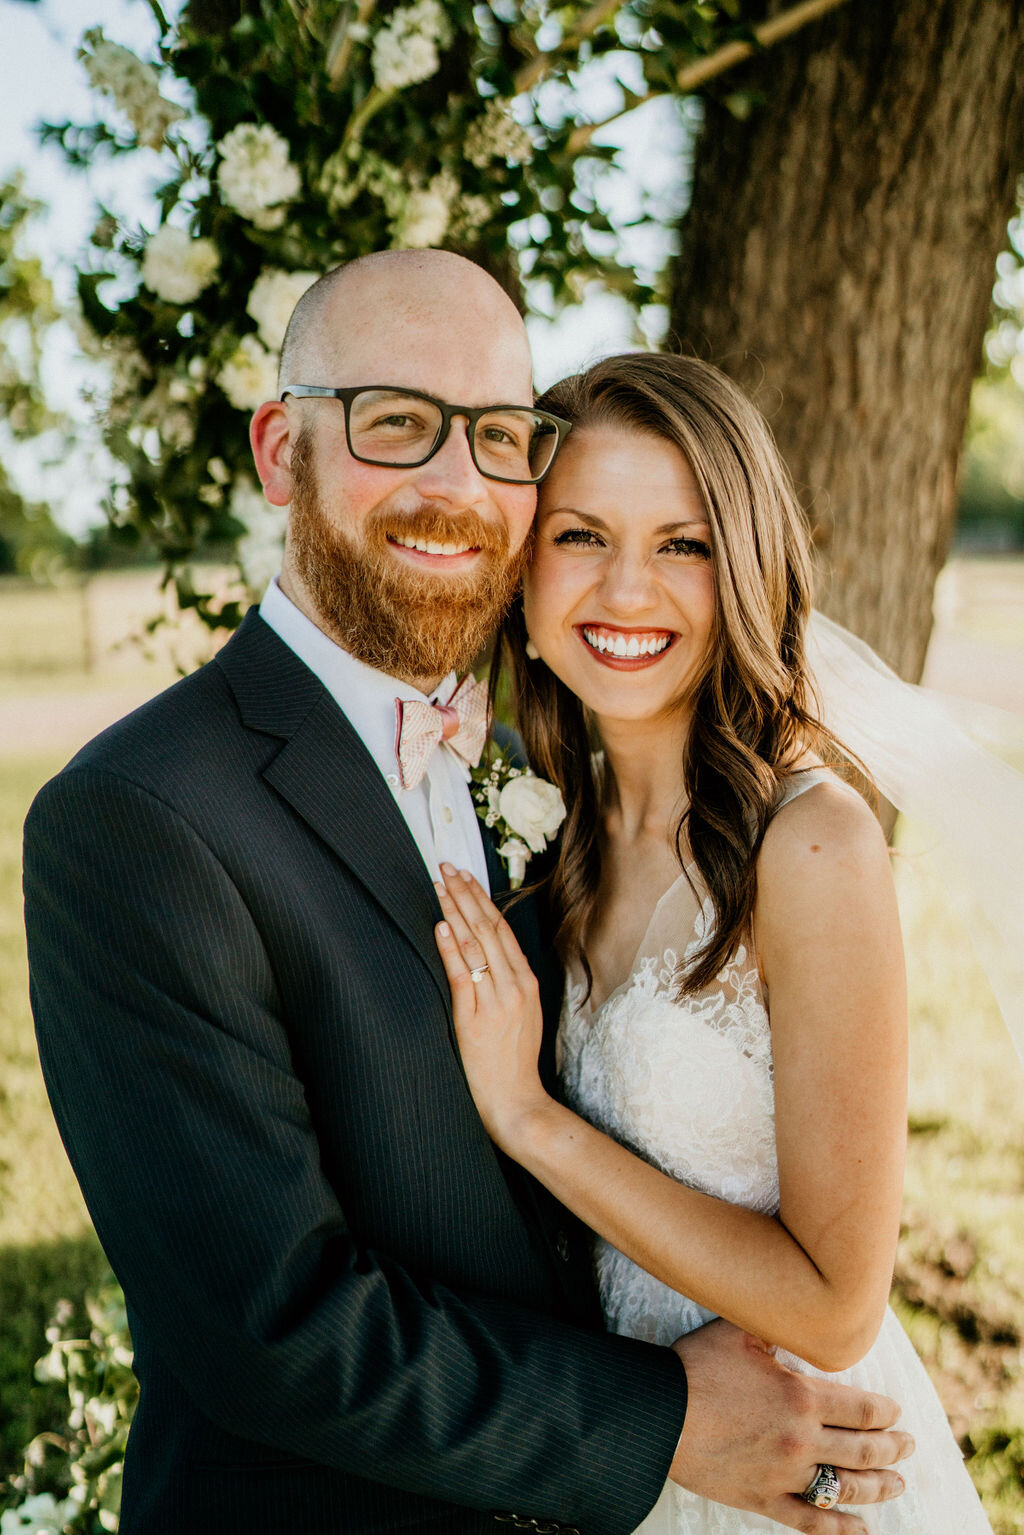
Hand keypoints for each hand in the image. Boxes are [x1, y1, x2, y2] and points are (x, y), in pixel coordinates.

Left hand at [433, 865, 551, 1149]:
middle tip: (447, 867)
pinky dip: (452, 949)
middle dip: (466, 894)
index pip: (502, 929)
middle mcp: (515, 986)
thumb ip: (507, 985)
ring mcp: (498, 1001)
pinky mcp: (477, 1019)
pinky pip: (463, 976)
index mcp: (526, 982)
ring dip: (456, 911)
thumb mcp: (520, 1015)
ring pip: (476, 945)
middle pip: (489, 928)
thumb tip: (486, 957)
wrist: (517, 1101)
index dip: (481, 899)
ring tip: (440, 885)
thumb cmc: (513, 1062)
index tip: (465, 876)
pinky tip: (441, 927)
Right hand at [668, 1320, 913, 1533]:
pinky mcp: (763, 1499)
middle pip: (864, 1450)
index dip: (887, 1412)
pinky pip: (811, 1522)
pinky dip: (840, 1529)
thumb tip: (796, 1310)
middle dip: (893, 1449)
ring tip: (896, 1484)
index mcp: (802, 1397)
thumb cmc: (697, 1367)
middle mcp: (802, 1439)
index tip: (896, 1412)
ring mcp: (784, 1474)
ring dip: (878, 1487)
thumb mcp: (739, 1332)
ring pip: (846, 1488)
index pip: (863, 1409)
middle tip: (909, 1446)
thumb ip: (775, 1325)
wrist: (659, 1414)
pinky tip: (860, 1529)